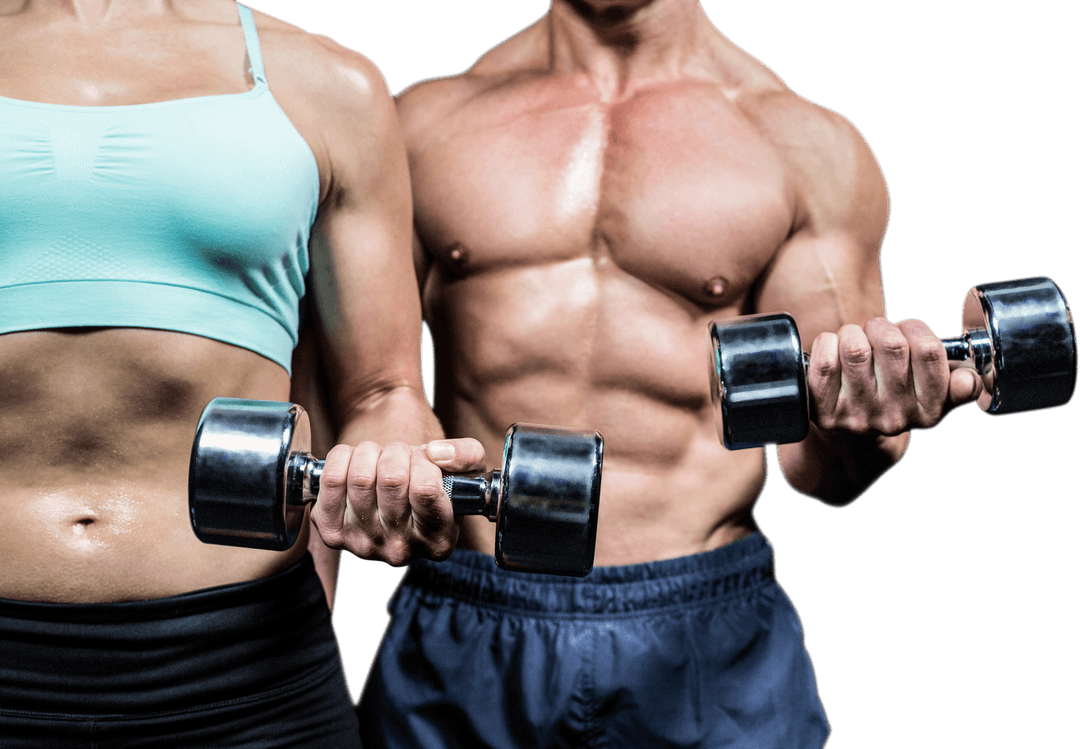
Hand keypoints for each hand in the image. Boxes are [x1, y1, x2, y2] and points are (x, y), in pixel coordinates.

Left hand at [310, 438, 485, 565]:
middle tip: (400, 456)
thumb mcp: (464, 470)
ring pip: (360, 478)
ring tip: (378, 458)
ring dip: (370, 453)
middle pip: (391, 479)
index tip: (425, 460)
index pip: (426, 489)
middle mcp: (401, 551)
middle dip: (397, 452)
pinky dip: (343, 458)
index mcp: (438, 541)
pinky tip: (354, 462)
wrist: (395, 497)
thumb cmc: (430, 482)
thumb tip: (436, 453)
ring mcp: (364, 545)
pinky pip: (332, 480)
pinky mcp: (333, 533)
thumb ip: (467, 455)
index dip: (424, 462)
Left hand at [807, 317, 980, 436]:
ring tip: (855, 342)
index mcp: (929, 411)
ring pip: (855, 348)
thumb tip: (969, 380)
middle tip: (876, 334)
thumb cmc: (894, 396)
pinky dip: (827, 343)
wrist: (851, 435)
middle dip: (882, 327)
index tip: (908, 332)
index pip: (930, 352)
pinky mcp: (825, 413)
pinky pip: (824, 360)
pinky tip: (834, 351)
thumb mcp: (934, 395)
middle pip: (891, 345)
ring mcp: (858, 417)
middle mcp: (894, 418)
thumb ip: (958, 386)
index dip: (916, 329)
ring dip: (853, 333)